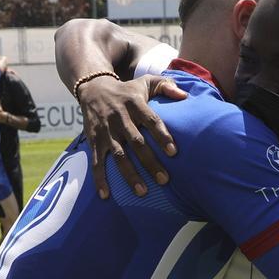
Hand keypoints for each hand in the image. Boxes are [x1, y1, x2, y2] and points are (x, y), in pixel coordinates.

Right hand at [81, 74, 182, 198]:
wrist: (93, 89)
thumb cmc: (127, 90)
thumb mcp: (145, 82)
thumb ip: (166, 85)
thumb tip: (185, 96)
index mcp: (135, 104)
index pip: (151, 120)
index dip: (162, 135)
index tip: (174, 152)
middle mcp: (120, 118)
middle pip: (136, 142)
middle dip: (150, 162)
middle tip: (164, 180)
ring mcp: (106, 131)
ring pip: (118, 156)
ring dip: (130, 175)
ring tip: (142, 192)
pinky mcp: (94, 141)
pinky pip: (96, 162)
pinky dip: (99, 179)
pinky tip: (106, 196)